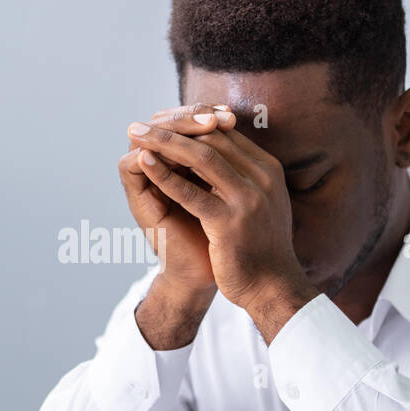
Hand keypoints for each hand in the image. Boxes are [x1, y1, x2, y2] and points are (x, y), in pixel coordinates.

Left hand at [127, 118, 319, 340]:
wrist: (272, 288)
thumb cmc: (259, 247)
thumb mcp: (259, 203)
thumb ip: (243, 177)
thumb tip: (215, 153)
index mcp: (268, 170)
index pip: (224, 134)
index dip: (189, 125)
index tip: (161, 122)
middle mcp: (261, 178)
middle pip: (212, 139)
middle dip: (173, 127)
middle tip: (140, 123)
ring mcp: (248, 199)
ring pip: (201, 157)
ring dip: (164, 142)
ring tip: (136, 134)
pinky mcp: (230, 222)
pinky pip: (192, 192)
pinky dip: (165, 175)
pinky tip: (145, 164)